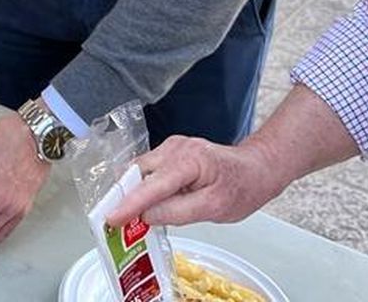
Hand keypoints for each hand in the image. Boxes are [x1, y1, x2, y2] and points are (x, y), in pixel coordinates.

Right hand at [103, 135, 278, 228]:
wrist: (256, 168)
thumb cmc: (241, 188)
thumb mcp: (214, 208)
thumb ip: (178, 212)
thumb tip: (146, 216)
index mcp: (188, 161)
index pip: (152, 185)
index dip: (129, 203)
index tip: (111, 218)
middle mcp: (176, 148)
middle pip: (139, 172)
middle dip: (124, 195)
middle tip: (113, 221)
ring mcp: (172, 147)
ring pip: (141, 170)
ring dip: (134, 192)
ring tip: (127, 216)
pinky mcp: (172, 151)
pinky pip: (150, 169)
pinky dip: (144, 187)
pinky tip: (145, 204)